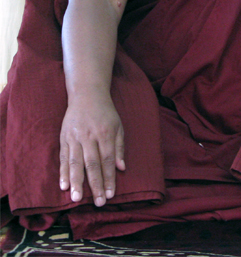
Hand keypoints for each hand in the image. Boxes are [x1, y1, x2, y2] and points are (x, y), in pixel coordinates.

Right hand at [59, 92, 124, 206]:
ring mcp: (75, 138)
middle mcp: (89, 137)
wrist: (86, 94)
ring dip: (76, 182)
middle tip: (97, 202)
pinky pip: (63, 158)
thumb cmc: (106, 112)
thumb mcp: (118, 126)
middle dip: (95, 184)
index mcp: (105, 134)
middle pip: (92, 164)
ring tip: (76, 198)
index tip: (110, 194)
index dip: (109, 178)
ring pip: (75, 163)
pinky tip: (64, 185)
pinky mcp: (64, 138)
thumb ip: (119, 147)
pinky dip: (63, 172)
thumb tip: (121, 168)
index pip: (107, 160)